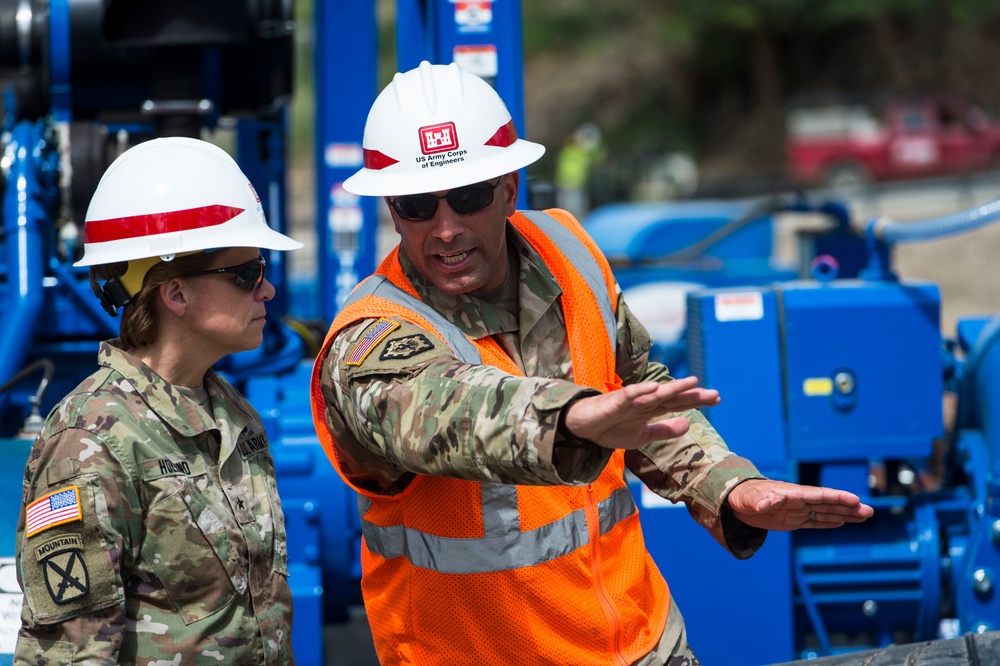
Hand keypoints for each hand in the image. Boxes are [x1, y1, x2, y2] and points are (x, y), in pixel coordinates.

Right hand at [563, 377, 720, 449]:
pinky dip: (641, 391)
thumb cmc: (609, 428)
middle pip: (672, 397)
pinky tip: (655, 387)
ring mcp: (630, 401)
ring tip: (692, 382)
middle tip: (715, 394)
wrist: (581, 427)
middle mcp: (644, 402)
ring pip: (655, 393)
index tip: (717, 398)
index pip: (677, 404)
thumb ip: (663, 430)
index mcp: (650, 410)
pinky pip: (629, 395)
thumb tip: (688, 425)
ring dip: (673, 388)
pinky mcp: (614, 402)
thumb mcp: (641, 436)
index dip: (696, 400)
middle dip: (692, 395)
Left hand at [726, 479, 873, 529]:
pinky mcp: (791, 520)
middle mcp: (798, 501)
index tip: (854, 500)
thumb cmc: (741, 496)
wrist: (734, 501)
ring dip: (844, 515)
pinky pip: (814, 521)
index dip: (836, 497)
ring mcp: (796, 510)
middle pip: (827, 503)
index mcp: (791, 494)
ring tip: (864, 516)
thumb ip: (758, 501)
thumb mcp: (749, 499)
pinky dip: (828, 522)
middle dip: (848, 507)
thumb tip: (762, 506)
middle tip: (870, 511)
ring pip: (825, 512)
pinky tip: (842, 522)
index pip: (818, 495)